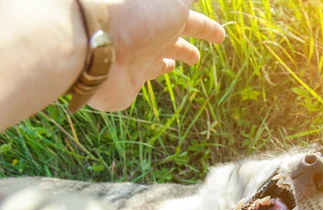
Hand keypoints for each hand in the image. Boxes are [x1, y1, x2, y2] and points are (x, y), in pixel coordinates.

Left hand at [88, 0, 225, 110]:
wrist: (94, 45)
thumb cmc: (135, 15)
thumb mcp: (173, 0)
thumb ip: (185, 0)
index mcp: (162, 16)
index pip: (191, 20)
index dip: (207, 28)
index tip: (221, 36)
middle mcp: (149, 34)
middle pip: (175, 37)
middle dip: (192, 40)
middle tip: (209, 47)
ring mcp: (136, 57)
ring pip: (159, 55)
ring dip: (174, 55)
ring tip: (187, 61)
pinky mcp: (127, 82)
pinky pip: (144, 76)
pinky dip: (154, 72)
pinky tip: (161, 71)